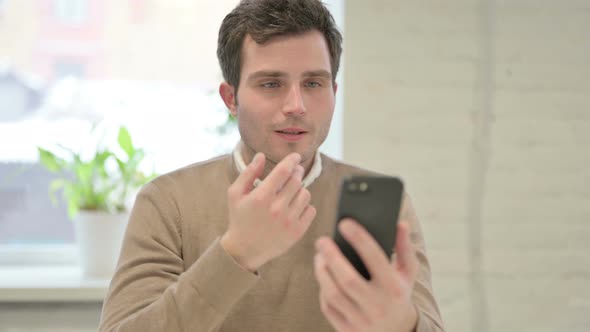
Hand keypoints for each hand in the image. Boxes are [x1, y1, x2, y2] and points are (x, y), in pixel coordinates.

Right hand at [221, 152, 315, 270]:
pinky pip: (311, 210)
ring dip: (300, 190)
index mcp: (261, 197)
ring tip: (291, 193)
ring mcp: (288, 221)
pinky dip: (305, 206)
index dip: (292, 160)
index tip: (295, 157)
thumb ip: (248, 173)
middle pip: (296, 180)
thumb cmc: (240, 218)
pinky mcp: (297, 232)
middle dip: (296, 173)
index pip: (283, 171)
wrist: (245, 250)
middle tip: (294, 172)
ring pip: (305, 194)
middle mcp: (276, 209)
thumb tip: (261, 155)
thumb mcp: (235, 194)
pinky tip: (294, 207)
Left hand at [314, 219, 418, 331]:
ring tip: (319, 256)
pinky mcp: (347, 330)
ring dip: (322, 271)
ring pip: (333, 293)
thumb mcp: (408, 273)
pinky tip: (322, 275)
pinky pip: (328, 307)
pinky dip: (322, 289)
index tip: (344, 223)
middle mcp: (378, 307)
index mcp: (394, 288)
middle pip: (347, 279)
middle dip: (332, 256)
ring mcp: (361, 321)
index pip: (375, 259)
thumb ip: (405, 248)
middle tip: (322, 240)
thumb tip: (401, 223)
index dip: (359, 239)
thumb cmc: (399, 293)